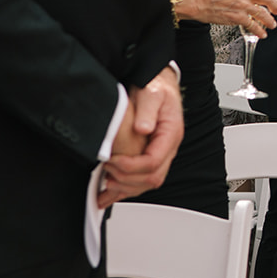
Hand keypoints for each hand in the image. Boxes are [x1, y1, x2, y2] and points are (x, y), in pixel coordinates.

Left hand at [101, 67, 183, 208]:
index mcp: (171, 133)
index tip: (113, 161)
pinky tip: (111, 193)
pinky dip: (126, 189)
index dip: (132, 166)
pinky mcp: (151, 155)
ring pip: (148, 182)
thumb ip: (147, 111)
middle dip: (127, 179)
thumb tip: (143, 129)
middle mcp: (168, 146)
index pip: (154, 161)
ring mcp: (160, 152)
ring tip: (106, 185)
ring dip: (126, 188)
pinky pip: (142, 179)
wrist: (157, 84)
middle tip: (106, 172)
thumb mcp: (151, 94)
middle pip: (153, 177)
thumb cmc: (156, 88)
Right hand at [179, 0, 276, 35]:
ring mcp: (241, 5)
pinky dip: (259, 31)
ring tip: (272, 24)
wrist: (197, 2)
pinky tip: (261, 33)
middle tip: (276, 10)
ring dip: (270, 21)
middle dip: (276, 6)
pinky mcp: (237, 17)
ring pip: (263, 13)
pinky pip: (253, 25)